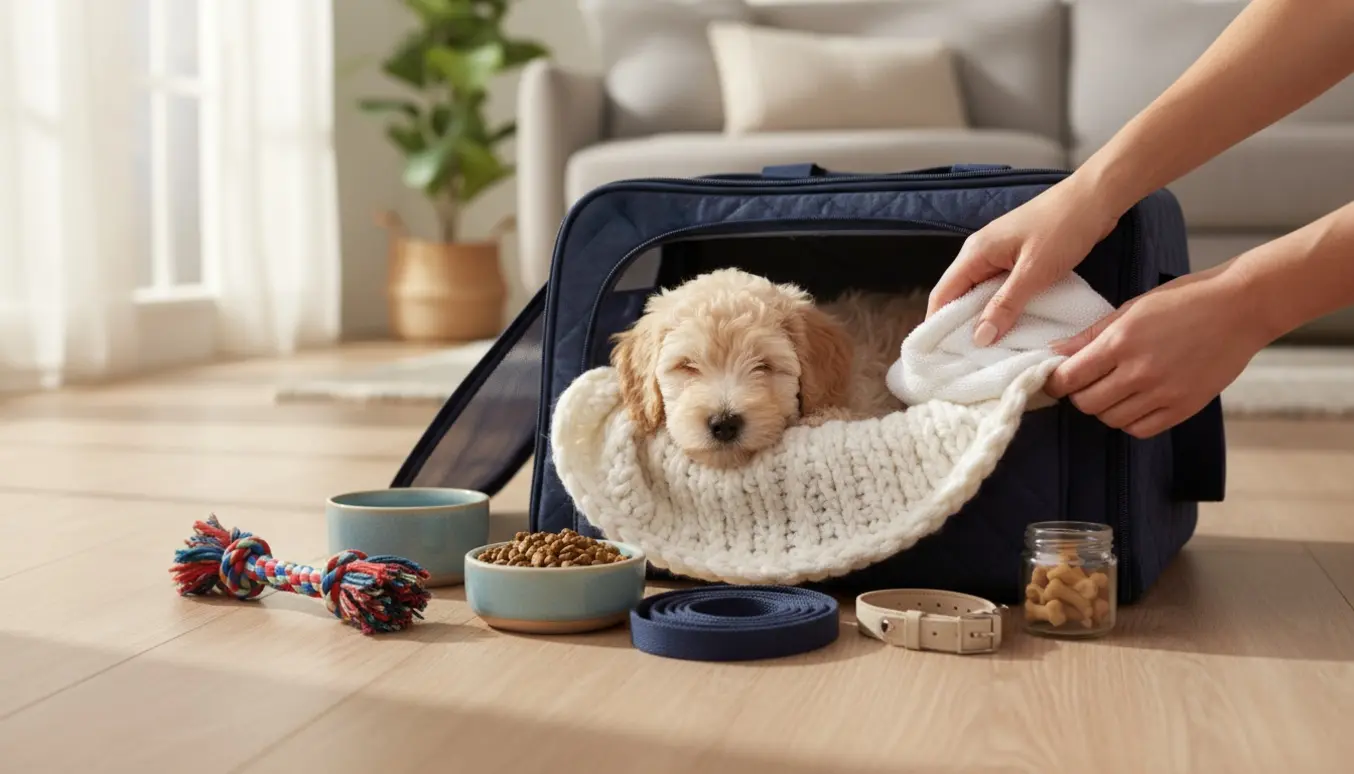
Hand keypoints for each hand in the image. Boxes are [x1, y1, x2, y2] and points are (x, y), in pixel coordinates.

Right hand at [927, 175, 1122, 346]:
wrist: (1096, 198)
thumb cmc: (1063, 228)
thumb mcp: (1034, 271)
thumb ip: (1005, 305)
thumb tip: (979, 338)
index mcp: (975, 253)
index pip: (942, 295)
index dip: (936, 326)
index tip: (939, 358)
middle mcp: (979, 254)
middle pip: (958, 297)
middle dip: (959, 328)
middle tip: (965, 363)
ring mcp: (998, 256)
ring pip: (980, 295)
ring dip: (983, 320)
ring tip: (988, 353)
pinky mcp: (1017, 260)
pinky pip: (1000, 290)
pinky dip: (1001, 309)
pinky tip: (1010, 328)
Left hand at [1043, 267, 1270, 438]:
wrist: (1241, 308)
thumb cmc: (1185, 300)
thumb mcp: (1131, 308)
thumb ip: (1090, 335)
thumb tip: (1054, 352)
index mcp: (1121, 342)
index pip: (1069, 378)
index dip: (1056, 381)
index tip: (1057, 378)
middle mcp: (1140, 372)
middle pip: (1087, 404)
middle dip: (1078, 395)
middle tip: (1086, 382)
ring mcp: (1164, 393)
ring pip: (1111, 419)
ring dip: (1104, 408)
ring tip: (1114, 389)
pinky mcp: (1184, 407)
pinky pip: (1141, 429)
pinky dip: (1130, 421)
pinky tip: (1135, 402)